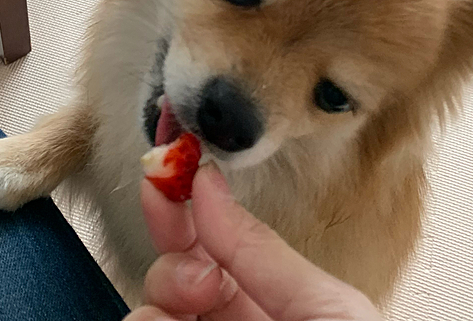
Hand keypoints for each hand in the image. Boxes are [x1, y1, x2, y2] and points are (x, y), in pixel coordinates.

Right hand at [125, 163, 381, 320]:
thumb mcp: (326, 311)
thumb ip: (259, 251)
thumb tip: (207, 185)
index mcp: (266, 301)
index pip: (211, 239)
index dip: (183, 200)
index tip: (167, 166)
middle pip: (171, 271)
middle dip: (173, 261)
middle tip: (198, 280)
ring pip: (147, 312)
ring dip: (160, 305)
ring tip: (193, 317)